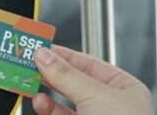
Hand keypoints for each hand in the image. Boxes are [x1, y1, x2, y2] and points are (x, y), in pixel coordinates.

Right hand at [32, 45, 153, 114]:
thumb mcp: (95, 95)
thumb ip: (67, 75)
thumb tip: (45, 56)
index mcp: (127, 89)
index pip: (92, 64)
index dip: (66, 55)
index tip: (43, 48)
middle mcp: (113, 106)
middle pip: (76, 83)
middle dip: (53, 74)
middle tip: (29, 62)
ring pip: (66, 105)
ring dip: (47, 94)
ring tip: (29, 82)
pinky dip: (49, 111)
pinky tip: (39, 103)